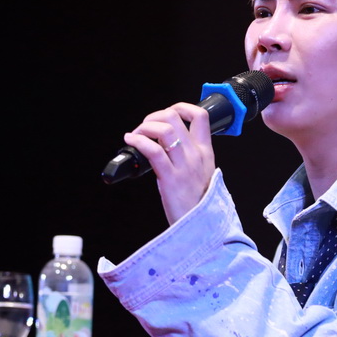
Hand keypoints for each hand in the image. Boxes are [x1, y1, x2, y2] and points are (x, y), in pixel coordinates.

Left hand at [123, 102, 215, 224]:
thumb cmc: (199, 205)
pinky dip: (138, 141)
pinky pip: (153, 150)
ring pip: (164, 129)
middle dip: (154, 116)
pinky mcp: (171, 179)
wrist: (203, 228)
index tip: (168, 113)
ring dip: (145, 126)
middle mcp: (196, 155)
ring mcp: (184, 166)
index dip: (181, 107)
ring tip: (137, 135)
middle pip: (175, 117)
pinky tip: (131, 141)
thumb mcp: (203, 175)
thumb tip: (169, 148)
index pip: (201, 116)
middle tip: (146, 127)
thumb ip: (191, 158)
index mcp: (206, 153)